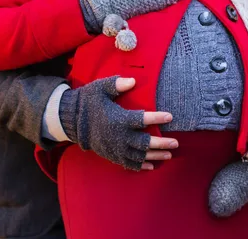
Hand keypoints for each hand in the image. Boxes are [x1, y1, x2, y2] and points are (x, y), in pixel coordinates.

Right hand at [59, 77, 178, 170]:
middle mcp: (119, 136)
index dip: (157, 118)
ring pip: (139, 155)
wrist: (72, 121)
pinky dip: (141, 165)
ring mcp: (115, 148)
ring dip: (155, 155)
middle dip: (161, 143)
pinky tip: (152, 165)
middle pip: (145, 143)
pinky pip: (129, 163)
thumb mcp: (99, 89)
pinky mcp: (112, 155)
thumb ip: (116, 84)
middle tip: (176, 143)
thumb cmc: (88, 102)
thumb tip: (132, 81)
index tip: (170, 117)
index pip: (141, 119)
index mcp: (118, 119)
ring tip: (169, 155)